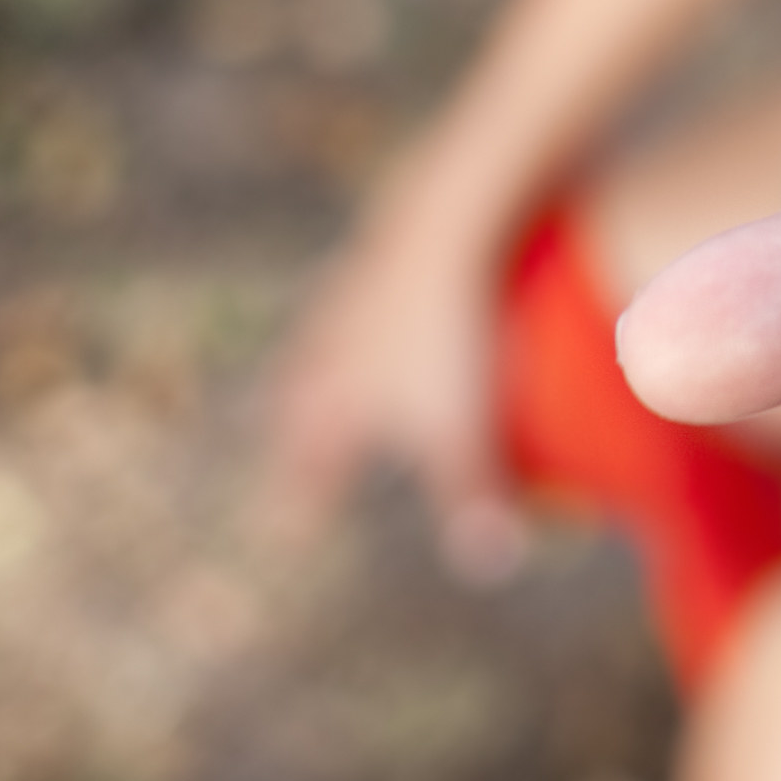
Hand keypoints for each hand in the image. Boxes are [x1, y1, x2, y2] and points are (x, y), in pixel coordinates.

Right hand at [267, 142, 529, 578]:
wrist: (444, 215)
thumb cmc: (451, 328)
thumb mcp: (466, 425)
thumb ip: (472, 494)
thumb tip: (492, 565)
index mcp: (336, 395)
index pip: (307, 463)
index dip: (298, 498)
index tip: (288, 529)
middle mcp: (332, 344)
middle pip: (301, 393)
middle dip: (295, 422)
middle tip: (288, 437)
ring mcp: (353, 290)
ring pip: (328, 332)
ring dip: (322, 353)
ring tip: (323, 360)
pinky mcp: (386, 244)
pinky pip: (371, 282)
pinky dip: (370, 299)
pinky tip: (388, 290)